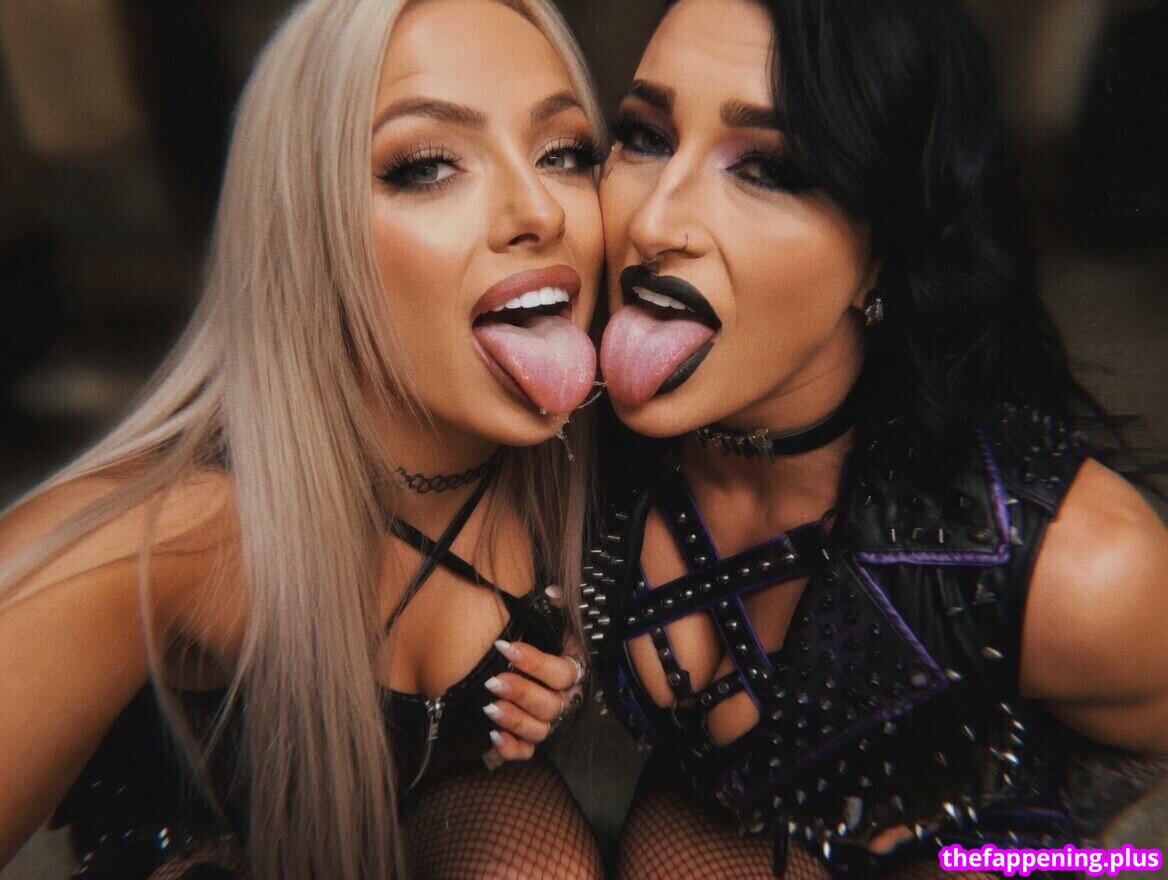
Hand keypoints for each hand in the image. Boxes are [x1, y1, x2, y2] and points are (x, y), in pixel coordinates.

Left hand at [483, 587, 586, 761]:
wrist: (527, 662)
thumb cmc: (544, 638)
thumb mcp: (552, 620)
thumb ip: (556, 607)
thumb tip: (552, 593)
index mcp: (573, 670)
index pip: (562, 673)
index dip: (535, 663)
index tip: (505, 648)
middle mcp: (565, 699)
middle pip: (552, 705)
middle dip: (521, 693)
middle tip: (493, 681)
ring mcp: (549, 720)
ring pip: (540, 730)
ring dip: (515, 721)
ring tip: (490, 707)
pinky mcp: (531, 736)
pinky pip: (527, 751)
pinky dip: (512, 748)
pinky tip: (493, 736)